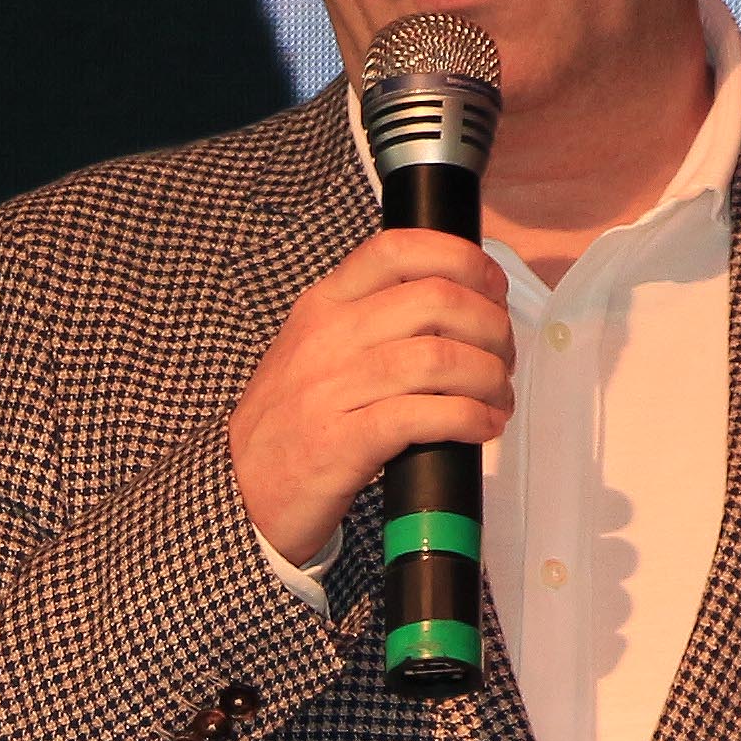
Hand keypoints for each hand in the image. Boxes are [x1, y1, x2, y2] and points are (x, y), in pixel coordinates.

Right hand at [229, 228, 513, 567]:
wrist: (238, 491)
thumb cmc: (292, 421)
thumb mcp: (318, 350)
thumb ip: (372, 321)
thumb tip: (458, 306)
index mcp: (325, 305)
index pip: (396, 249)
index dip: (460, 258)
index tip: (492, 287)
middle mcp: (329, 337)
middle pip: (436, 300)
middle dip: (491, 326)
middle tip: (502, 357)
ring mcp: (332, 390)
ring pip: (439, 358)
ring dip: (488, 377)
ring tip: (498, 398)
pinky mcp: (343, 443)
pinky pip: (424, 415)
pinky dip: (468, 418)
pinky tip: (482, 427)